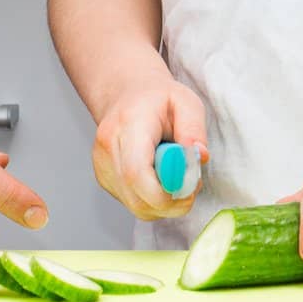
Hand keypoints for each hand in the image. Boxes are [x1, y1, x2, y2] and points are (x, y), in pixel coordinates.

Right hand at [92, 78, 209, 220]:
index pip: (136, 173)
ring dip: (165, 203)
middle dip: (172, 202)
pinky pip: (134, 204)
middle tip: (191, 185)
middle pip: (137, 198)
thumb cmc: (157, 99)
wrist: (127, 94)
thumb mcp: (185, 101)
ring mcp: (102, 166)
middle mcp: (108, 148)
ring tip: (176, 176)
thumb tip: (200, 157)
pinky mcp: (104, 179)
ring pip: (137, 207)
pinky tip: (160, 178)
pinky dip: (153, 201)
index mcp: (128, 125)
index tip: (189, 189)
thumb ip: (194, 129)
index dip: (165, 193)